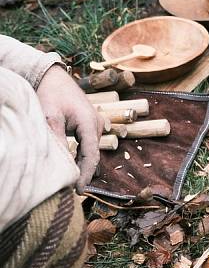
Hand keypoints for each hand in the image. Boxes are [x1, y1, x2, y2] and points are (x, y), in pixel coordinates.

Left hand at [36, 65, 103, 192]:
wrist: (53, 77)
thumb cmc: (51, 94)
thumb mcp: (51, 118)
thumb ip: (58, 140)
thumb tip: (63, 164)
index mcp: (90, 123)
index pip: (91, 156)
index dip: (86, 175)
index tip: (78, 190)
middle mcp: (98, 124)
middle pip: (93, 154)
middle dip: (84, 172)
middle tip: (72, 189)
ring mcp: (96, 123)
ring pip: (91, 150)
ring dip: (83, 163)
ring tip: (73, 179)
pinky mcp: (91, 123)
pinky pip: (89, 143)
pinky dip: (83, 154)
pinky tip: (75, 164)